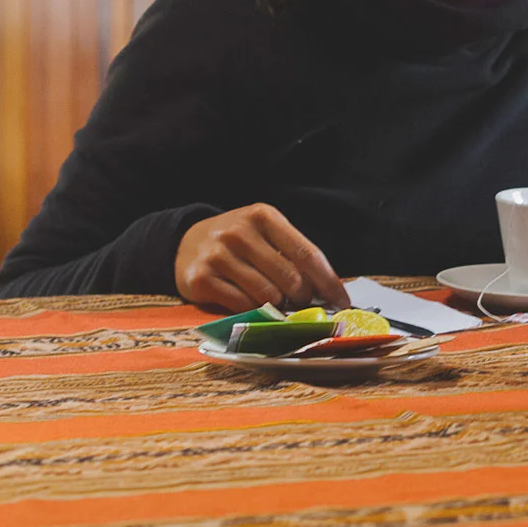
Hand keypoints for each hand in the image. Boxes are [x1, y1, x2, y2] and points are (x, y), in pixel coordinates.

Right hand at [174, 204, 348, 312]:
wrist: (184, 242)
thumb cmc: (238, 242)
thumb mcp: (265, 234)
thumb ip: (292, 255)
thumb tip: (327, 291)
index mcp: (263, 216)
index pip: (307, 254)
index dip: (329, 282)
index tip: (343, 301)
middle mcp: (239, 232)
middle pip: (290, 278)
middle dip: (303, 297)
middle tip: (301, 303)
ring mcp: (217, 255)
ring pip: (267, 295)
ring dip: (277, 305)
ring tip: (275, 301)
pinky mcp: (199, 279)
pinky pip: (241, 305)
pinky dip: (253, 311)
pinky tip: (251, 304)